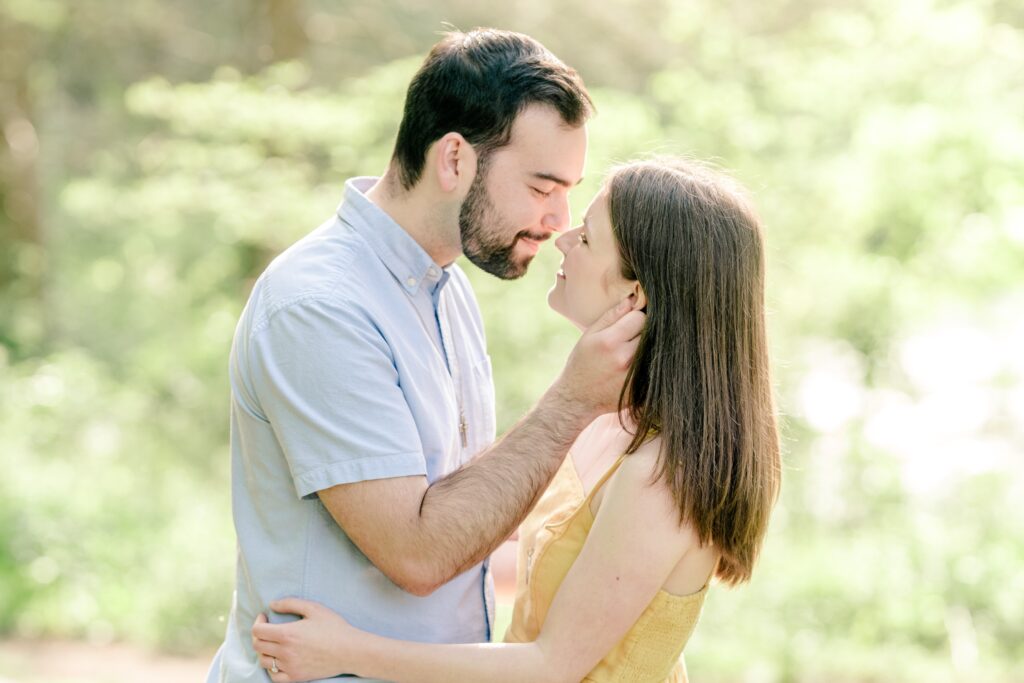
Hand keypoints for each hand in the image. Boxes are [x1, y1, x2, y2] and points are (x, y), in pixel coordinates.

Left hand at [252, 598, 364, 682]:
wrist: (350, 650)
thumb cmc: (334, 627)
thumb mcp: (314, 608)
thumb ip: (290, 603)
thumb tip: (271, 605)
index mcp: (287, 634)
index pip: (258, 631)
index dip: (257, 622)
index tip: (264, 617)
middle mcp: (285, 652)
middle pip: (258, 645)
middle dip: (259, 634)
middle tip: (268, 628)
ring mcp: (289, 667)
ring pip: (263, 661)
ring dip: (264, 650)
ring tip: (273, 643)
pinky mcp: (296, 677)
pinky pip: (274, 676)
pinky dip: (271, 668)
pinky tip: (278, 660)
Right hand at [555, 296, 645, 417]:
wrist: (577, 399)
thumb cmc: (582, 363)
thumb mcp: (589, 335)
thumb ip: (611, 316)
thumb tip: (633, 299)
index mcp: (610, 342)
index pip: (640, 317)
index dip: (636, 317)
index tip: (631, 322)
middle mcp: (624, 359)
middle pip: (651, 333)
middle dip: (644, 332)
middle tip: (634, 337)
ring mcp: (634, 376)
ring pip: (654, 350)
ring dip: (648, 347)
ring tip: (634, 350)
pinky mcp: (641, 389)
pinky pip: (654, 368)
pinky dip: (649, 364)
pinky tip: (635, 366)